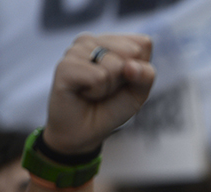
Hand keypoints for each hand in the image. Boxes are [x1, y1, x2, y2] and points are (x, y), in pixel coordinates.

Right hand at [44, 33, 154, 153]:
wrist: (85, 132)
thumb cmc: (111, 108)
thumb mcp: (138, 93)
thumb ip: (145, 75)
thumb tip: (131, 65)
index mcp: (112, 42)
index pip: (143, 43)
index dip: (141, 69)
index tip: (125, 82)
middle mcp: (93, 41)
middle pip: (131, 51)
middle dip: (125, 78)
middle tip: (107, 89)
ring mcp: (76, 50)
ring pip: (114, 65)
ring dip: (110, 87)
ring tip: (94, 91)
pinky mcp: (65, 66)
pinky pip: (98, 77)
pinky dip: (97, 92)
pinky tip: (84, 93)